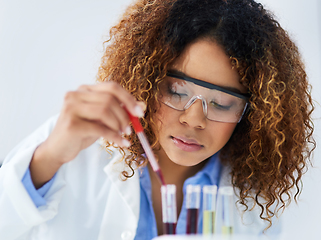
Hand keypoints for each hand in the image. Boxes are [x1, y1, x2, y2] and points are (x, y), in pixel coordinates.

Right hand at [30, 82, 144, 187]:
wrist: (58, 149)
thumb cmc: (81, 132)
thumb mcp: (102, 120)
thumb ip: (119, 111)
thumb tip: (142, 106)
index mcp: (84, 90)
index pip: (112, 87)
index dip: (128, 99)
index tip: (140, 112)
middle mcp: (76, 95)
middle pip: (109, 99)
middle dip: (125, 115)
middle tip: (130, 128)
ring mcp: (71, 108)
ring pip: (105, 111)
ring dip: (119, 124)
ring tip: (124, 134)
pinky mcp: (71, 124)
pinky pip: (100, 128)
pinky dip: (115, 136)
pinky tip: (122, 142)